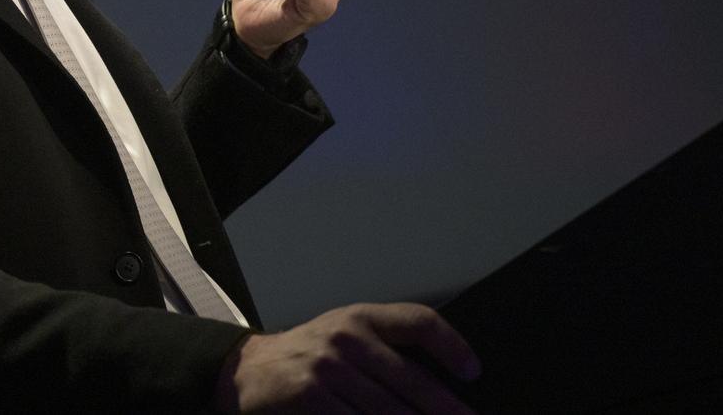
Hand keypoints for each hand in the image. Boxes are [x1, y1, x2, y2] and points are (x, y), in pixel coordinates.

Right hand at [214, 303, 479, 413]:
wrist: (249, 371)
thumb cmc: (307, 356)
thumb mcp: (344, 336)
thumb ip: (386, 349)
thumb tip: (441, 385)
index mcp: (360, 317)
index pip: (417, 321)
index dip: (451, 345)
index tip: (473, 371)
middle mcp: (346, 338)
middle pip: (412, 379)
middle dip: (446, 409)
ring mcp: (328, 369)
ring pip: (390, 411)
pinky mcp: (312, 398)